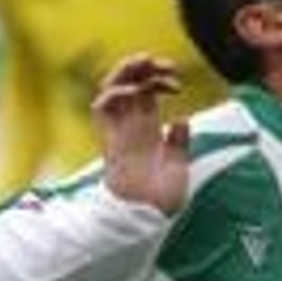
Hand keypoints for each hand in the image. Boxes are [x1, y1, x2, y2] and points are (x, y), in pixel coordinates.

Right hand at [94, 54, 189, 215]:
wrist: (146, 218)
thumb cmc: (161, 200)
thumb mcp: (178, 166)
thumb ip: (179, 143)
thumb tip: (181, 121)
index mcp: (146, 132)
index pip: (145, 94)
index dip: (159, 79)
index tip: (177, 82)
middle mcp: (130, 128)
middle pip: (127, 85)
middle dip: (142, 66)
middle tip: (166, 64)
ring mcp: (119, 132)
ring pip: (110, 89)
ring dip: (126, 70)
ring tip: (147, 62)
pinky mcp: (110, 139)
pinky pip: (101, 107)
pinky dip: (115, 91)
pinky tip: (135, 91)